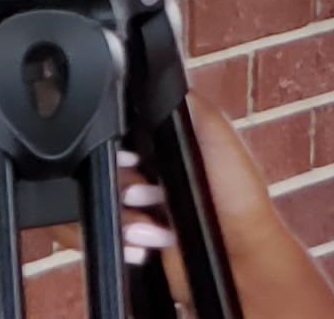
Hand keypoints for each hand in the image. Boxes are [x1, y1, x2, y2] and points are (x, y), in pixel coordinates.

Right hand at [111, 100, 333, 318]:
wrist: (236, 258)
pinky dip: (118, 238)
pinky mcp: (128, 239)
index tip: (130, 157)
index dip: (120, 145)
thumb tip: (164, 75)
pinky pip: (97, 235)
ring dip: (123, 215)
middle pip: (102, 166)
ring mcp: (135, 208)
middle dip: (121, 184)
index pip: (119, 132)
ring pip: (96, 201)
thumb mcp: (218, 135)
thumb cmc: (237, 198)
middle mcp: (147, 173)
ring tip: (153, 225)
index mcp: (164, 143)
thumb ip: (189, 104)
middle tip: (145, 194)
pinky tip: (146, 241)